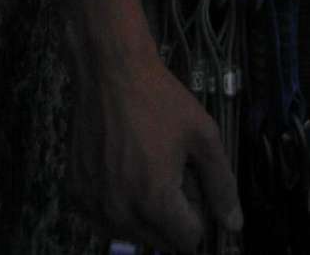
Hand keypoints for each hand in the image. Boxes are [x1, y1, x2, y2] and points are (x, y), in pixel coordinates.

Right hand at [68, 42, 242, 252]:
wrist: (110, 72)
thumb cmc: (160, 100)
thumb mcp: (202, 136)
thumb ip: (221, 184)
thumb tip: (234, 225)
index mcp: (155, 201)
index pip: (188, 241)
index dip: (198, 214)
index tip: (193, 186)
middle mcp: (120, 213)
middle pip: (160, 241)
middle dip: (172, 215)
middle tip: (170, 171)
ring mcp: (94, 206)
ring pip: (131, 233)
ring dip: (144, 213)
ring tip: (146, 167)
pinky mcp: (75, 195)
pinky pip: (105, 218)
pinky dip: (117, 203)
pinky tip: (122, 168)